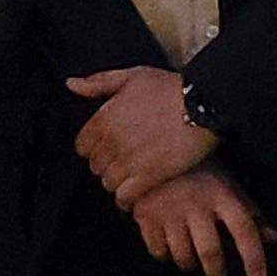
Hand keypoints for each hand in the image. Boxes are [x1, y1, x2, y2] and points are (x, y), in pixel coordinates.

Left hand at [69, 67, 217, 207]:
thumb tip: (71, 84)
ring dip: (117, 183)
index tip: (106, 150)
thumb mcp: (132, 76)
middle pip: (95, 166)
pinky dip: (126, 199)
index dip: (93, 150)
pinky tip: (134, 196)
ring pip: (108, 182)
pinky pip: (126, 196)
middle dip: (106, 166)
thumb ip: (98, 82)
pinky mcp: (151, 175)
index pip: (82, 146)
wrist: (206, 103)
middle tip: (121, 165)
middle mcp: (112, 141)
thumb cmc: (170, 87)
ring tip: (130, 180)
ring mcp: (130, 159)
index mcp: (104, 119)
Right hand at [131, 165, 269, 275]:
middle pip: (210, 251)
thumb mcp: (227, 184)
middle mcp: (195, 205)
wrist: (151, 151)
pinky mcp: (145, 216)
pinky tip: (170, 250)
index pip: (244, 230)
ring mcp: (168, 211)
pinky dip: (165, 256)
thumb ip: (249, 211)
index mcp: (221, 195)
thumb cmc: (198, 169)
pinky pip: (157, 250)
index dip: (254, 258)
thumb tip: (273, 239)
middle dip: (217, 274)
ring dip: (190, 265)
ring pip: (182, 255)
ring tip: (193, 262)